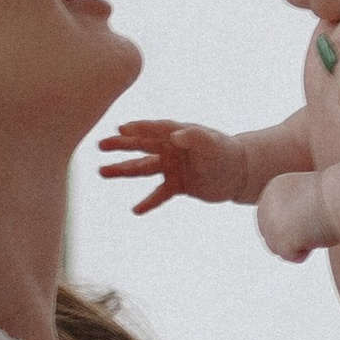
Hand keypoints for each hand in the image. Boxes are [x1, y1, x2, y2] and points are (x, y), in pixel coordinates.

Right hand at [96, 118, 245, 213]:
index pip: (154, 129)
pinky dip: (148, 202)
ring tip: (102, 172)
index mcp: (178, 133)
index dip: (138, 128)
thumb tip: (175, 136)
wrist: (239, 173)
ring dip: (123, 170)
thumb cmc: (226, 152)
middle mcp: (170, 148)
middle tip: (100, 145)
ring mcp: (171, 167)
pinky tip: (135, 210)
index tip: (120, 129)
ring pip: (143, 168)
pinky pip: (159, 194)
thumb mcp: (212, 143)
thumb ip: (194, 137)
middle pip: (141, 146)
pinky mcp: (177, 185)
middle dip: (121, 146)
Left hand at [256, 168, 329, 261]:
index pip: (272, 216)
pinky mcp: (279, 241)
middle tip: (312, 231)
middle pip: (269, 233)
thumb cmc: (334, 195)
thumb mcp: (309, 195)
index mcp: (274, 189)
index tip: (309, 222)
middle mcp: (266, 205)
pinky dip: (305, 252)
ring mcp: (271, 224)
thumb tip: (294, 228)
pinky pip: (291, 256)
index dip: (290, 223)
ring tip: (316, 231)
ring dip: (297, 244)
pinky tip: (316, 238)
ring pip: (277, 247)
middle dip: (289, 237)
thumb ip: (296, 207)